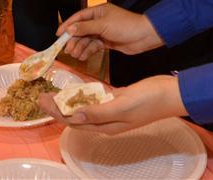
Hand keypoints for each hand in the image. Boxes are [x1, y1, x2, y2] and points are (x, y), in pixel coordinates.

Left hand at [38, 75, 187, 135]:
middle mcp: (106, 120)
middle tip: (42, 95)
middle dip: (57, 107)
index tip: (42, 100)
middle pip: (75, 115)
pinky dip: (85, 94)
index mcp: (105, 125)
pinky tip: (77, 87)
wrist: (171, 93)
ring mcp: (112, 110)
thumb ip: (97, 112)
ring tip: (54, 92)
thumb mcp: (121, 106)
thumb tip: (73, 115)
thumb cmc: (149, 101)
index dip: (55, 112)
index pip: (73, 120)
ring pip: (84, 107)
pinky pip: (96, 99)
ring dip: (68, 101)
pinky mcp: (118, 99)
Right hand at [58, 3, 162, 59]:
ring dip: (80, 47)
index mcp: (97, 11)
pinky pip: (93, 46)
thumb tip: (69, 29)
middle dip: (74, 40)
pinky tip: (83, 56)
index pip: (79, 17)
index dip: (68, 25)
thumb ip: (85, 28)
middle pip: (81, 30)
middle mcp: (99, 20)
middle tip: (67, 50)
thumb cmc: (125, 25)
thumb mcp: (103, 25)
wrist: (144, 36)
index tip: (59, 35)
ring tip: (75, 55)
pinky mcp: (107, 42)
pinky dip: (88, 51)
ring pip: (87, 40)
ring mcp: (103, 32)